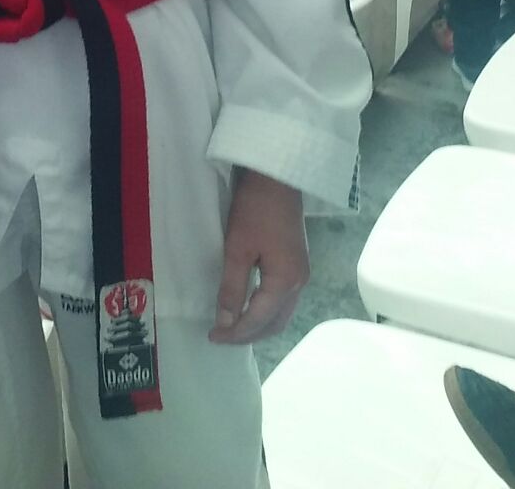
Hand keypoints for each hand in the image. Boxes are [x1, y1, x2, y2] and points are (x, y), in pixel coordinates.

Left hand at [210, 169, 308, 344]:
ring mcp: (302, 274)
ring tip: (233, 327)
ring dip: (259, 325)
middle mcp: (300, 283)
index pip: (258, 319)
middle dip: (248, 335)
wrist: (277, 176)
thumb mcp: (237, 248)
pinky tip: (251, 307)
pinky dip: (267, 311)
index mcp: (285, 281)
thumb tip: (225, 322)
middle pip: (275, 323)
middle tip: (221, 337)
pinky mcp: (298, 264)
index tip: (212, 337)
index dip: (235, 333)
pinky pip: (284, 300)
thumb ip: (232, 287)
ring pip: (281, 314)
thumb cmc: (254, 209)